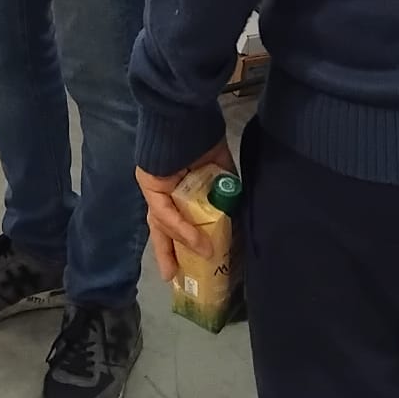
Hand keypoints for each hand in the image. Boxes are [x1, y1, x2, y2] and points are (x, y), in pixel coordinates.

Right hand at [136, 138, 235, 284]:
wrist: (184, 120)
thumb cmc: (163, 155)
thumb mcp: (156, 190)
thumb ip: (173, 219)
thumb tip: (200, 247)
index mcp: (161, 195)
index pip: (163, 229)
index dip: (167, 253)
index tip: (170, 277)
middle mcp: (182, 193)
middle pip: (185, 227)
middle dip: (189, 252)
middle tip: (195, 278)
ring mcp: (204, 186)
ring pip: (209, 217)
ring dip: (214, 237)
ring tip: (221, 262)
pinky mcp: (226, 176)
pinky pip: (230, 199)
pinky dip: (235, 216)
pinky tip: (241, 234)